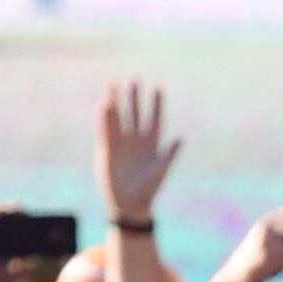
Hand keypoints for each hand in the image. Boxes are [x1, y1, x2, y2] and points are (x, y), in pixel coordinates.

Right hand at [98, 81, 180, 222]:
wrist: (130, 202)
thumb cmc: (150, 188)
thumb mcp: (161, 170)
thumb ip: (169, 154)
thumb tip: (179, 139)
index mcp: (153, 143)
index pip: (155, 118)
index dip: (156, 104)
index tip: (158, 87)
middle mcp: (137, 140)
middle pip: (135, 113)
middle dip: (135, 97)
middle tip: (134, 79)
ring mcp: (122, 143)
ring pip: (119, 118)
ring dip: (117, 103)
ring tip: (114, 85)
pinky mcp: (108, 149)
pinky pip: (106, 130)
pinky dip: (105, 119)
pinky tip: (103, 105)